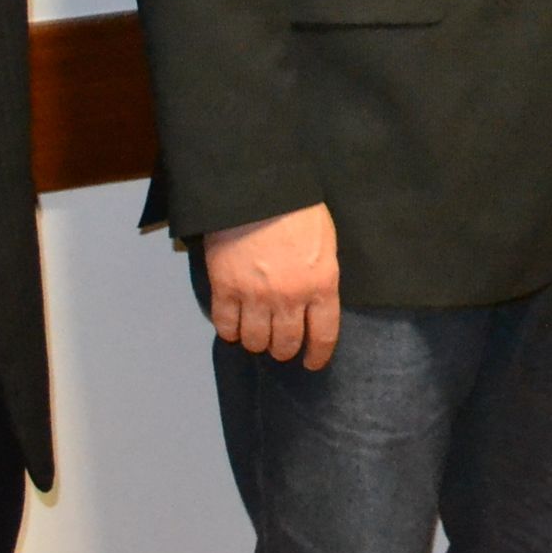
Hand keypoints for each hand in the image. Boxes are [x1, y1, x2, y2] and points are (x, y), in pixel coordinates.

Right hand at [202, 202, 342, 368]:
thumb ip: (322, 276)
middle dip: (283, 349)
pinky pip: (225, 326)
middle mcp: (289, 298)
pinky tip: (233, 324)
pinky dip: (229, 331)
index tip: (312, 362)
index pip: (323, 335)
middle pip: (285, 344)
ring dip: (256, 341)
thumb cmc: (298, 209)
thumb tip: (317, 301)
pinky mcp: (225, 289)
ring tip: (256, 333)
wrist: (257, 189)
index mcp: (321, 285)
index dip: (317, 355)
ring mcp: (255, 296)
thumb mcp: (326, 242)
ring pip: (254, 341)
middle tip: (280, 345)